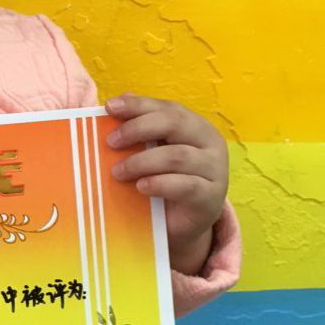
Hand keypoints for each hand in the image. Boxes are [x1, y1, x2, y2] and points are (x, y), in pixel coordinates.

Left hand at [104, 94, 227, 275]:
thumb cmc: (165, 181)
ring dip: (142, 161)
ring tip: (118, 172)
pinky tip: (140, 186)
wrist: (183, 224)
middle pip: (175, 123)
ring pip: (177, 156)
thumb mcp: (151, 153)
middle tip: (111, 142)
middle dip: (138, 128)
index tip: (109, 107)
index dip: (138, 105)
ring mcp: (214, 170)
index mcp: (195, 125)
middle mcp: (209, 142)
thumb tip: (119, 101)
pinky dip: (159, 184)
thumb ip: (139, 130)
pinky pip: (185, 186)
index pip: (167, 108)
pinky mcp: (210, 198)